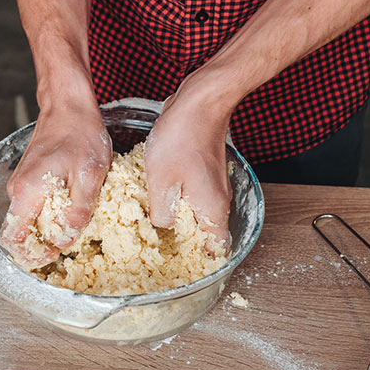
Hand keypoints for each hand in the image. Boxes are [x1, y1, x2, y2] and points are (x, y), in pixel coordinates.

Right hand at [0, 98, 111, 267]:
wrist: (68, 106)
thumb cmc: (80, 135)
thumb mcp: (89, 177)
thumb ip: (77, 212)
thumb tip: (63, 239)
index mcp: (27, 193)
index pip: (13, 239)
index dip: (31, 255)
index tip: (55, 254)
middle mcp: (17, 191)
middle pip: (22, 233)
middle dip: (46, 242)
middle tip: (75, 233)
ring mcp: (20, 185)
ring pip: (30, 220)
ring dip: (51, 225)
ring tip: (78, 214)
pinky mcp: (28, 180)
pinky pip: (34, 207)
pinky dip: (51, 211)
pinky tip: (72, 201)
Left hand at [144, 77, 232, 252]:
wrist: (200, 102)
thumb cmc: (182, 138)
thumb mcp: (162, 183)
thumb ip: (161, 215)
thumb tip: (160, 229)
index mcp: (212, 211)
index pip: (214, 252)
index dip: (196, 264)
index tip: (174, 266)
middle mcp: (219, 203)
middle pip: (205, 236)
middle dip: (181, 244)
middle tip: (154, 246)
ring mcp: (213, 187)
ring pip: (197, 215)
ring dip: (176, 221)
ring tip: (150, 222)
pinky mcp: (205, 173)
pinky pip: (192, 197)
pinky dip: (176, 201)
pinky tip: (155, 194)